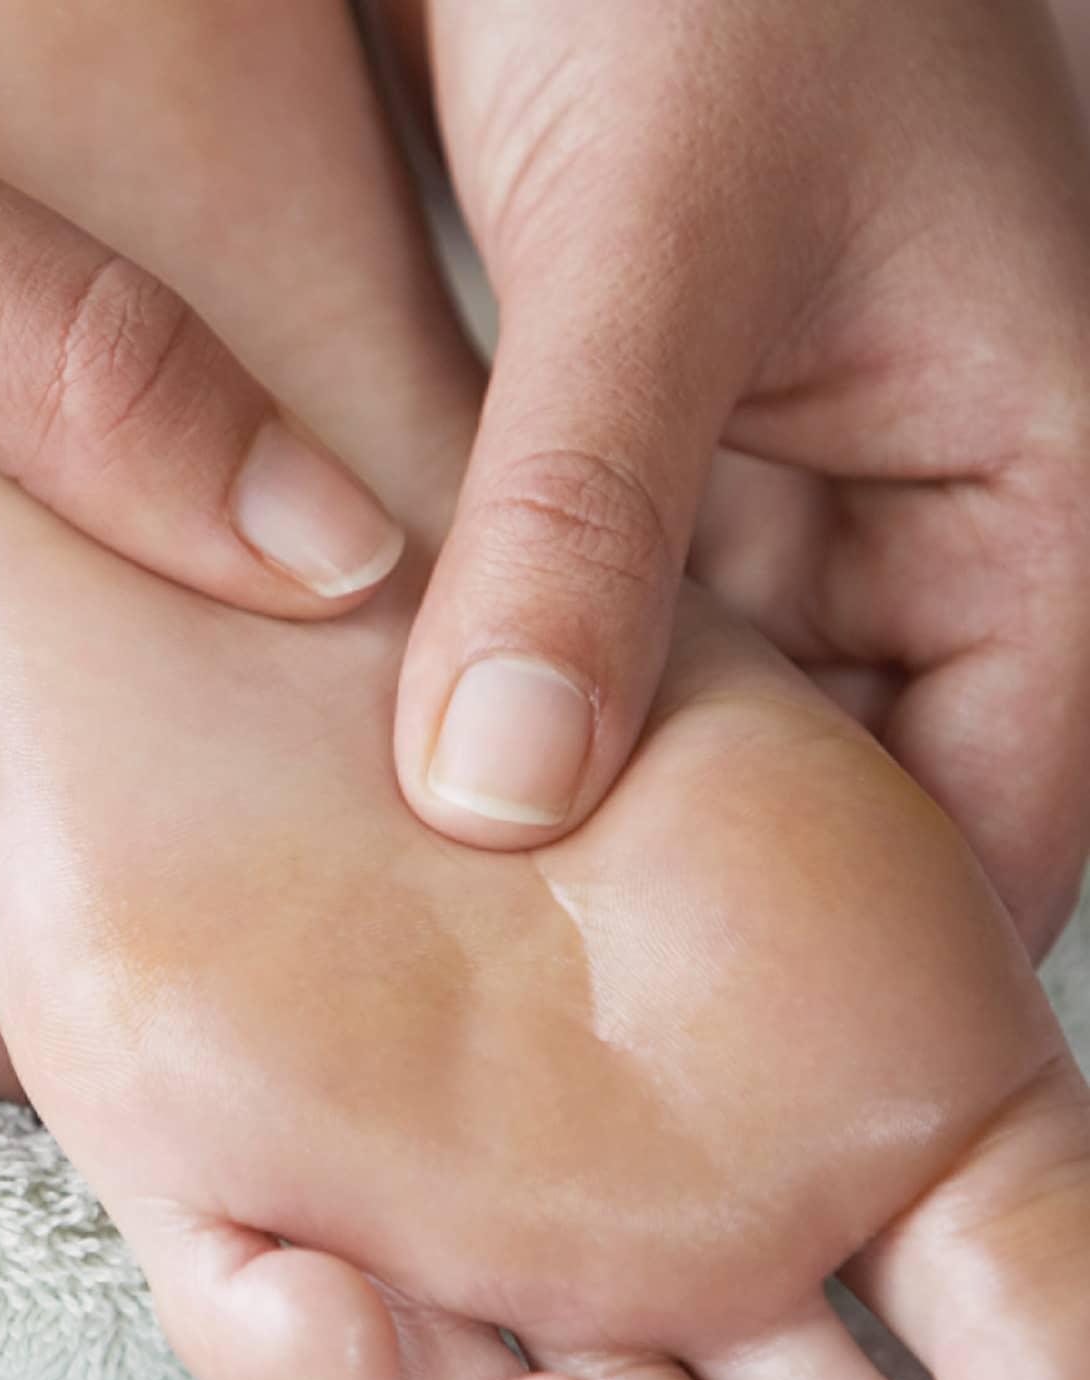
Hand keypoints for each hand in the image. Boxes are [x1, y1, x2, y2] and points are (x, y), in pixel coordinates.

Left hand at [382, 0, 1089, 956]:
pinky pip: (604, 623)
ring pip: (704, 716)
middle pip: (832, 794)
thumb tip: (503, 784)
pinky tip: (411, 744)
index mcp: (1037, 485)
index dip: (859, 971)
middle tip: (521, 1014)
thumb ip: (585, 511)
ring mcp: (780, 499)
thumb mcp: (655, 239)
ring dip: (584, 783)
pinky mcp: (653, 468)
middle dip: (688, 891)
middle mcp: (918, 516)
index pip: (994, 823)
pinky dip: (525, 679)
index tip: (686, 1079)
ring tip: (440, 908)